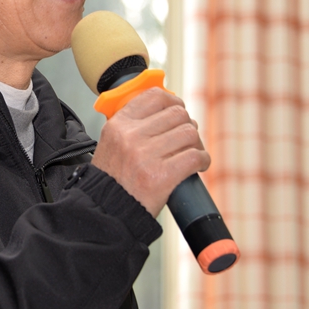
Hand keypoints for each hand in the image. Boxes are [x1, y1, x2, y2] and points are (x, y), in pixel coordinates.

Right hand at [90, 88, 209, 217]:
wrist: (106, 211)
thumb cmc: (112, 180)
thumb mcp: (112, 143)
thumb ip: (133, 126)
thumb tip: (167, 110)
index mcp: (119, 124)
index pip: (155, 96)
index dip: (173, 101)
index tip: (178, 110)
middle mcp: (131, 136)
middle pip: (177, 114)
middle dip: (187, 125)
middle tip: (186, 139)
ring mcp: (146, 155)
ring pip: (189, 133)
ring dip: (196, 144)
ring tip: (192, 153)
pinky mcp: (162, 175)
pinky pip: (195, 157)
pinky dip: (202, 160)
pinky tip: (198, 165)